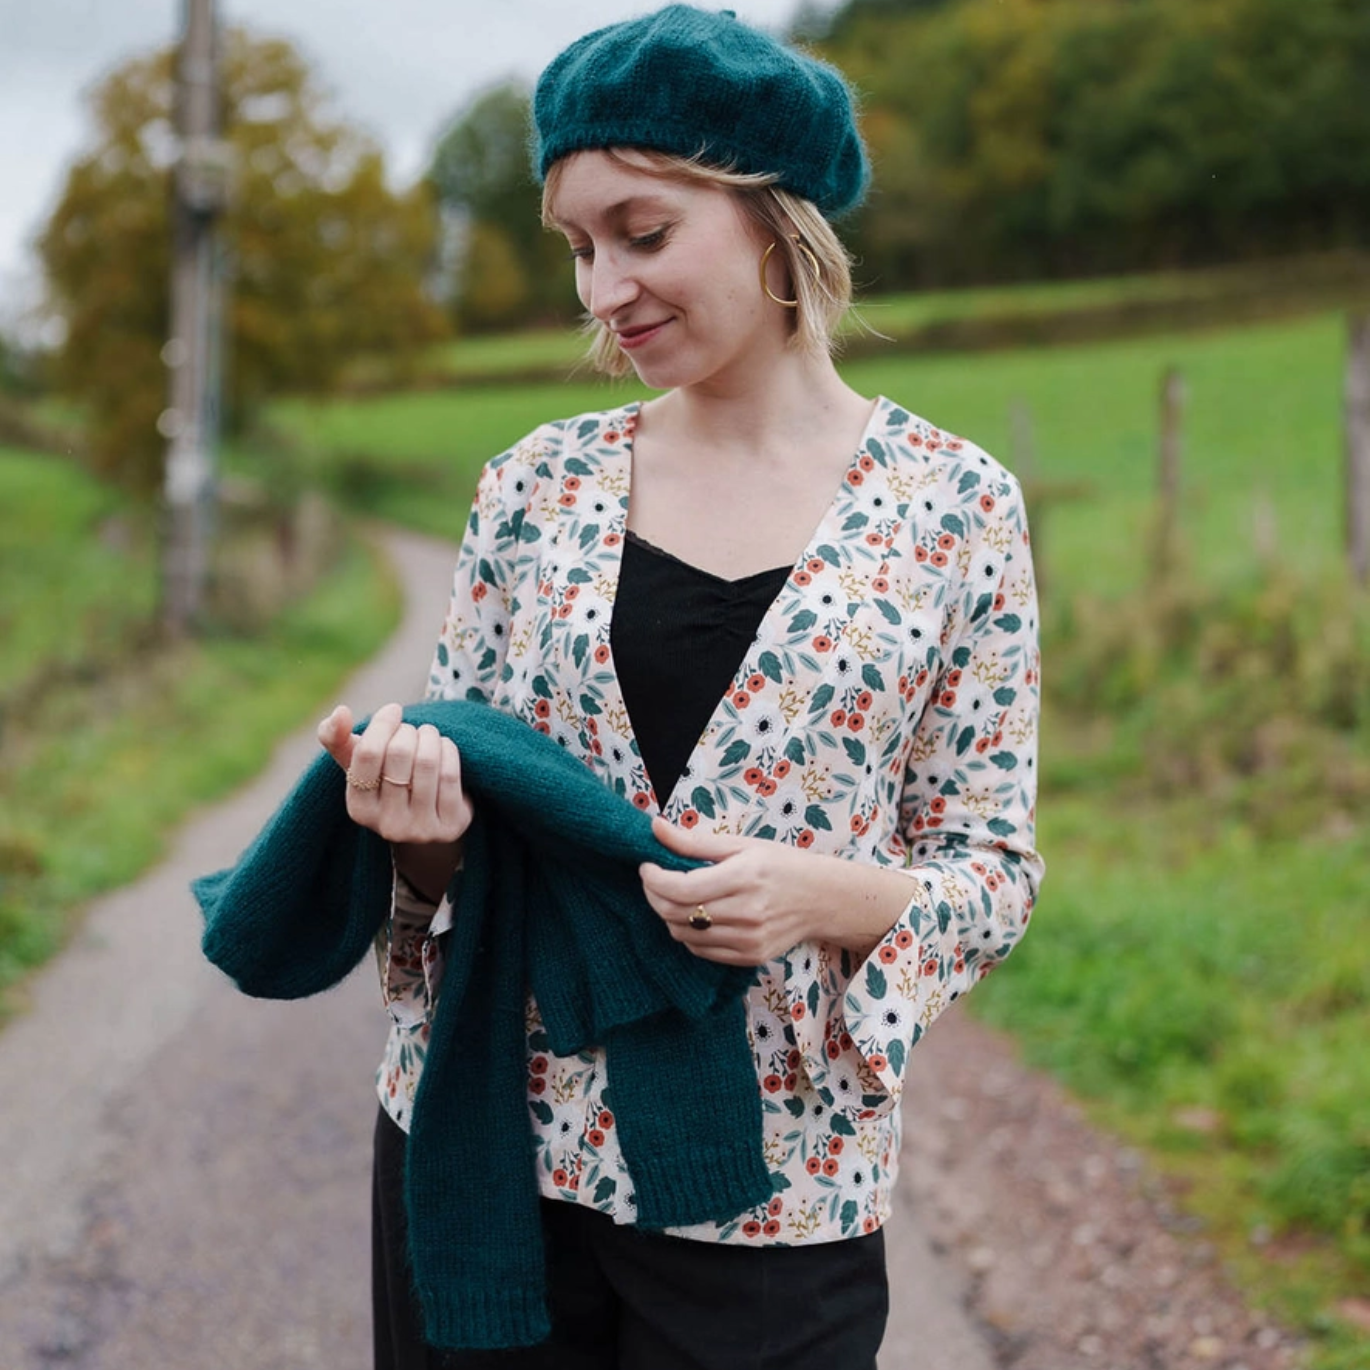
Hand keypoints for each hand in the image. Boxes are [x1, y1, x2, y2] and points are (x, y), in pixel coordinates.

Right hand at [317, 703, 473, 900]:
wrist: (428, 817)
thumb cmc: (386, 781)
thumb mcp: (358, 764)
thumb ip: (337, 737)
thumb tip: (340, 712)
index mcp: (358, 809)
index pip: (367, 753)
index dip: (383, 723)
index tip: (393, 710)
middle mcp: (388, 824)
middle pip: (399, 753)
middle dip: (407, 730)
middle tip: (411, 730)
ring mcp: (421, 828)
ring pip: (427, 761)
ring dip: (429, 736)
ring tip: (427, 734)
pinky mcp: (451, 825)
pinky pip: (450, 773)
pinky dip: (448, 750)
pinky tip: (443, 748)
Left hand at [640, 816, 915, 965]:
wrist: (824, 899)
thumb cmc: (782, 865)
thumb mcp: (742, 844)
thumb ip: (695, 842)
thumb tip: (655, 828)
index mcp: (744, 877)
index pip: (681, 888)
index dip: (653, 879)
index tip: (646, 866)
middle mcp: (746, 913)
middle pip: (677, 914)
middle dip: (654, 896)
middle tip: (653, 880)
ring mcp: (748, 940)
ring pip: (684, 935)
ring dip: (668, 916)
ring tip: (673, 896)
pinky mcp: (749, 957)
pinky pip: (701, 951)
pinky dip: (688, 933)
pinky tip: (694, 915)